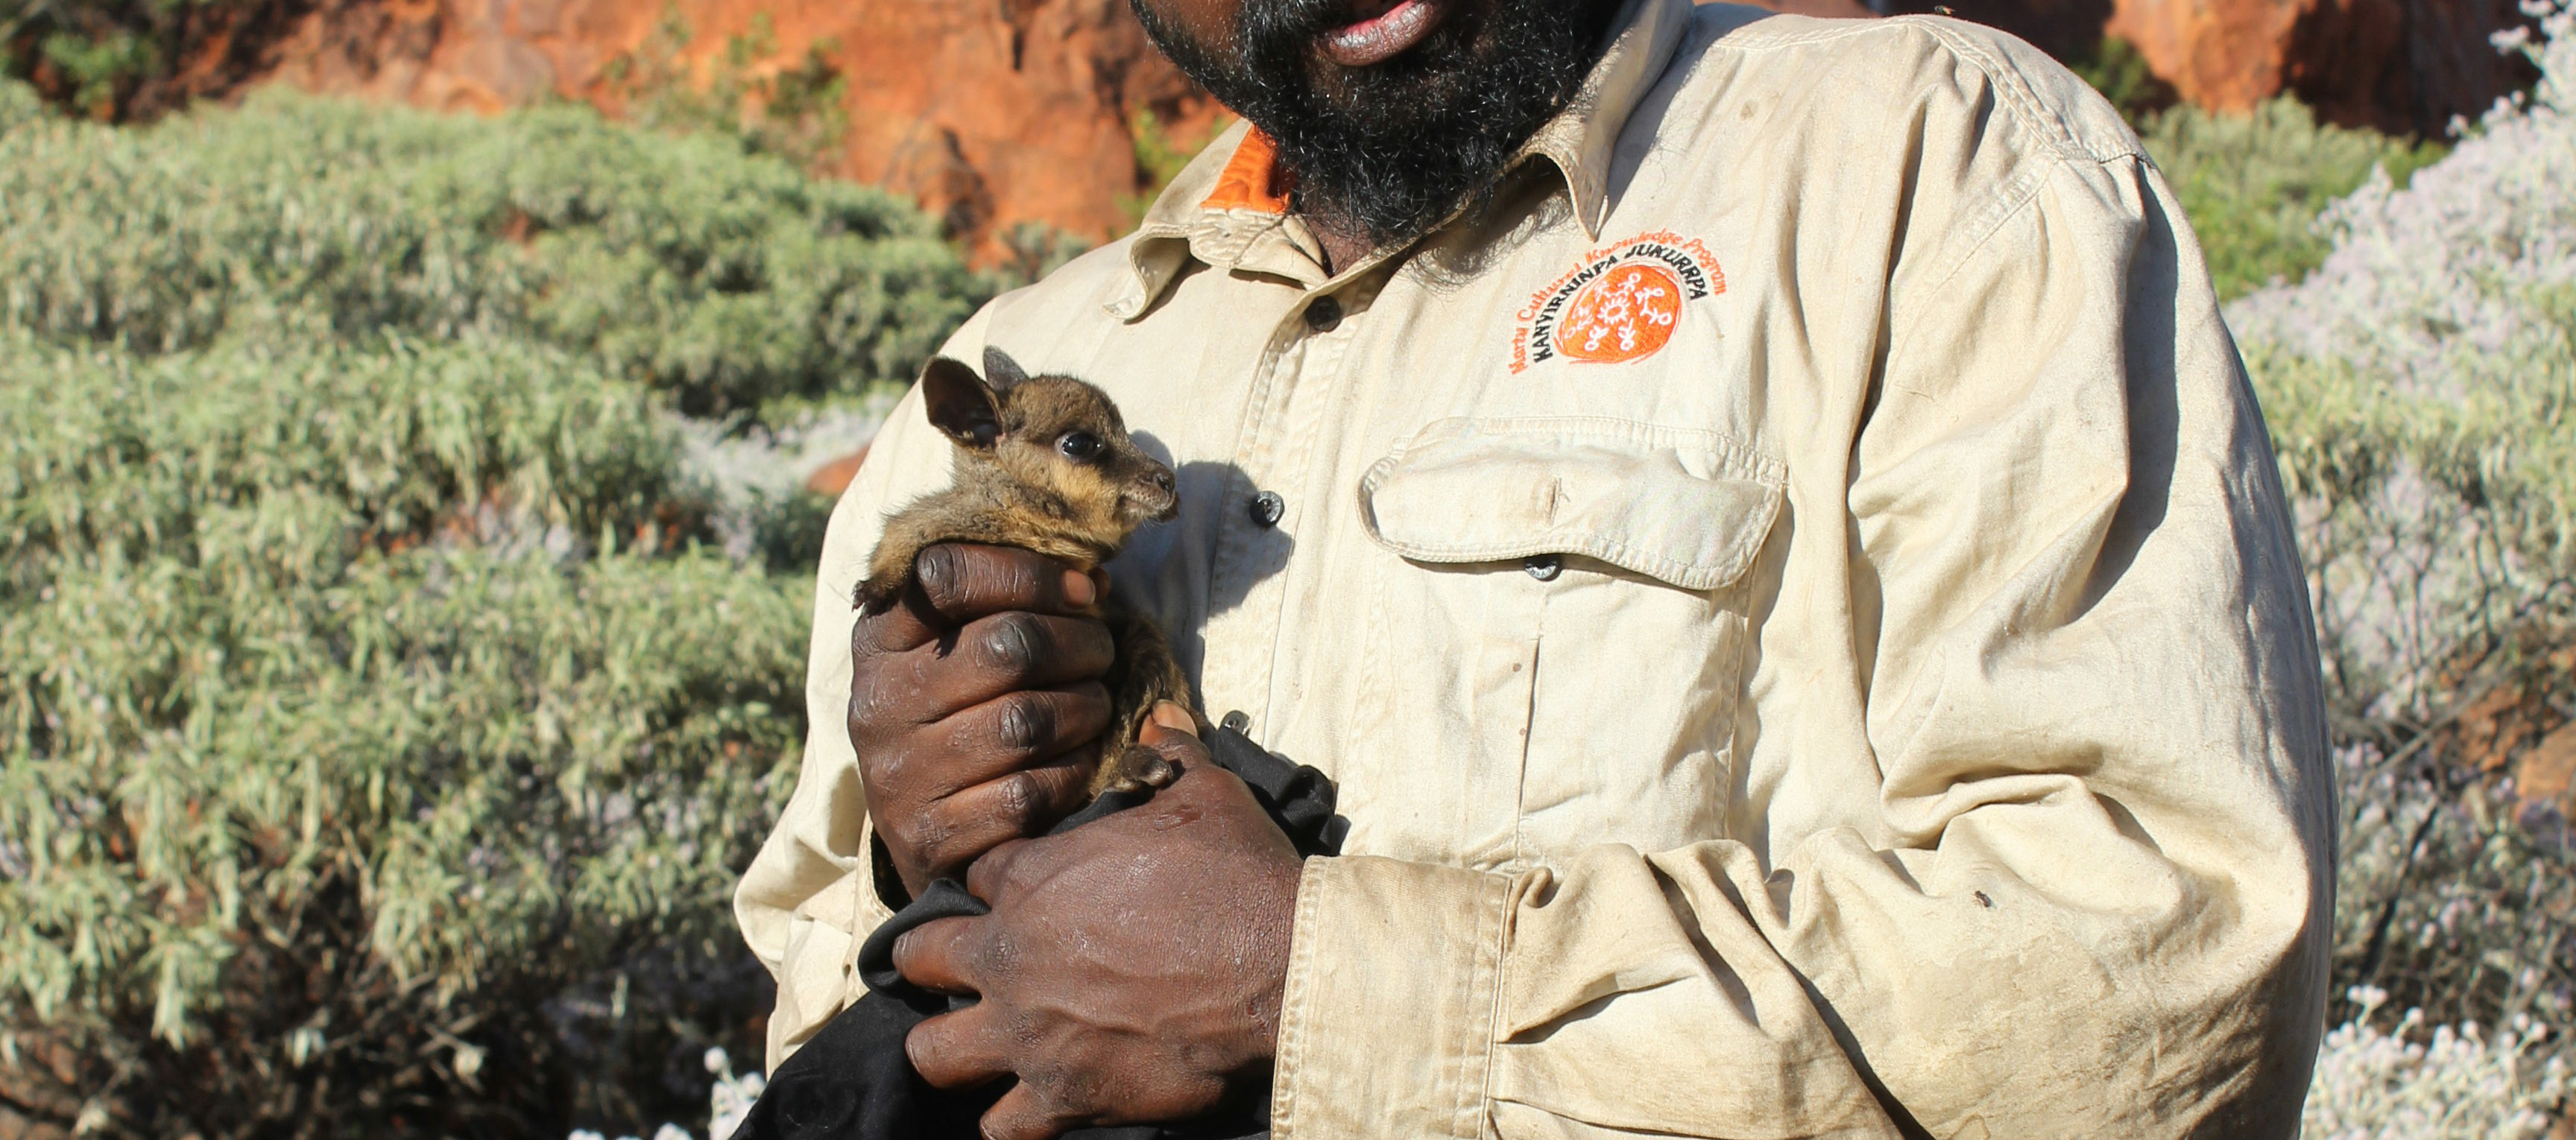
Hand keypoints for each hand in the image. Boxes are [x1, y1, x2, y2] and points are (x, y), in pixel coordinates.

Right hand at [850, 543, 1114, 898]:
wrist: (922, 832)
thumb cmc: (960, 716)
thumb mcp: (963, 649)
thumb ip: (1016, 604)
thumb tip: (1093, 584)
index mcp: (879, 640)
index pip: (947, 574)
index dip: (1030, 574)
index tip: (1084, 591)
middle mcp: (878, 703)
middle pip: (1007, 645)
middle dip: (1079, 643)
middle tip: (1101, 653)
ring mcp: (899, 775)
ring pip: (1026, 721)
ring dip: (1086, 707)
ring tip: (1095, 704)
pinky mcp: (930, 836)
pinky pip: (1028, 792)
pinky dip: (1072, 771)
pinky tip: (1077, 760)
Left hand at [894, 708, 1304, 1139]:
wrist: (1282, 966)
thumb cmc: (1240, 876)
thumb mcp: (1206, 794)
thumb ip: (1170, 755)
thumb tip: (1159, 720)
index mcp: (1033, 877)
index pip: (970, 875)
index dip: (989, 886)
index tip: (1012, 898)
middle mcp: (1011, 955)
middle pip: (918, 958)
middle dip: (933, 961)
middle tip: (966, 969)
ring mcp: (1028, 1032)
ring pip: (933, 1054)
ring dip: (953, 1048)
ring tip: (980, 1046)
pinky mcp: (1062, 1096)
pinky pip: (1000, 1128)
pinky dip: (1011, 1120)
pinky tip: (1031, 1106)